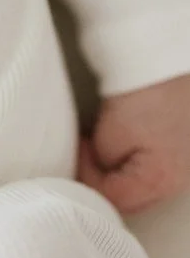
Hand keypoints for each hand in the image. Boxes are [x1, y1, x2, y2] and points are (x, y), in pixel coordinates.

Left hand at [76, 72, 189, 215]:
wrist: (171, 58)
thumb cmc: (147, 92)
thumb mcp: (113, 131)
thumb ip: (103, 160)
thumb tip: (102, 164)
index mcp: (161, 181)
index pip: (114, 200)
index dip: (87, 178)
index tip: (79, 151)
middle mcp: (180, 180)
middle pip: (133, 197)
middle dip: (105, 180)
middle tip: (88, 153)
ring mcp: (186, 165)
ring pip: (145, 182)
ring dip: (121, 169)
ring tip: (106, 142)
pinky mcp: (187, 147)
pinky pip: (157, 163)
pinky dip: (137, 156)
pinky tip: (128, 135)